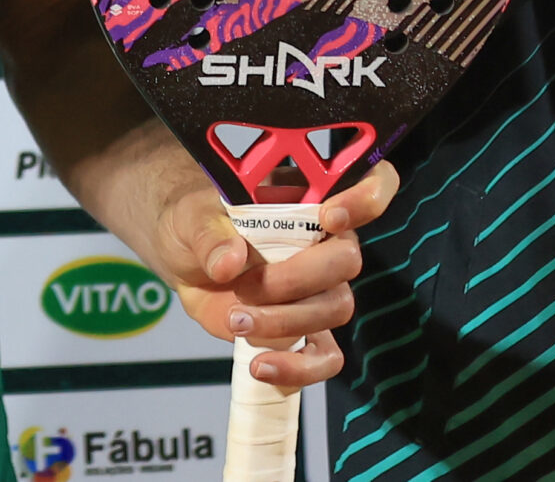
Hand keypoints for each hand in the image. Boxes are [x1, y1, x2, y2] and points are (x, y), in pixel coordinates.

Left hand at [151, 163, 400, 386]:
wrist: (186, 264)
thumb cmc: (196, 223)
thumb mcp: (192, 217)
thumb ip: (209, 235)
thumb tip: (230, 261)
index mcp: (309, 199)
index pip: (369, 186)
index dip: (366, 198)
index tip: (329, 216)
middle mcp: (326, 242)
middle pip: (346, 259)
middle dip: (296, 279)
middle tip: (247, 287)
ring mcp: (320, 289)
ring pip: (335, 308)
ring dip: (286, 321)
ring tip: (236, 321)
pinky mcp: (305, 330)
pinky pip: (325, 357)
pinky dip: (298, 368)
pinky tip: (261, 366)